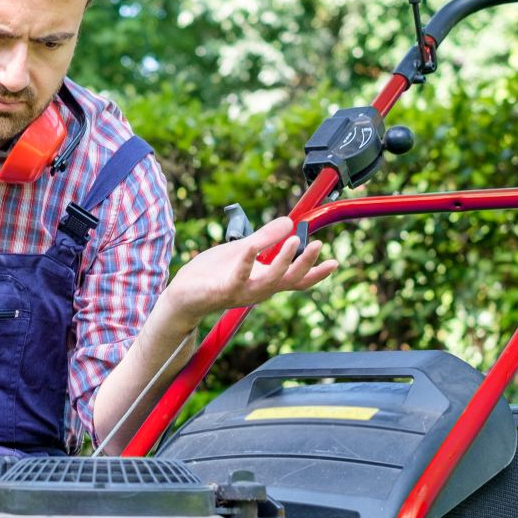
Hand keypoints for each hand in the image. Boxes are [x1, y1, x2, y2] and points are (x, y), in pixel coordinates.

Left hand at [161, 215, 338, 327]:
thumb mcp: (242, 250)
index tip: (334, 262)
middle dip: (305, 263)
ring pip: (270, 280)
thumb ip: (265, 237)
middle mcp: (259, 290)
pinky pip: (238, 277)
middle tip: (318, 244)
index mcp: (265, 280)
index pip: (296, 279)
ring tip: (295, 239)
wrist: (183, 295)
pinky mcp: (223, 290)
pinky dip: (247, 262)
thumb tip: (289, 222)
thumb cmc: (212, 274)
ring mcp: (243, 292)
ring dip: (283, 260)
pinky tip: (252, 247)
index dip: (316, 272)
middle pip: (289, 280)